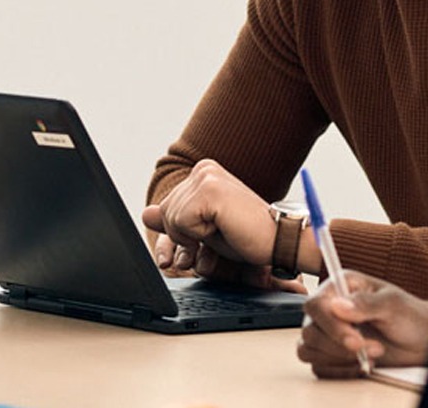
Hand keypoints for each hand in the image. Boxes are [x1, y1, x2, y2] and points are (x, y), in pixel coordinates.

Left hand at [140, 159, 276, 276]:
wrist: (280, 242)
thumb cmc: (248, 237)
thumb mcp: (206, 231)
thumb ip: (176, 221)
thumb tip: (146, 214)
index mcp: (203, 174)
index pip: (168, 207)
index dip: (171, 237)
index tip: (172, 258)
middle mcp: (203, 170)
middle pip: (166, 213)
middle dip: (181, 239)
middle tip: (205, 250)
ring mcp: (206, 177)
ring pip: (171, 218)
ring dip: (193, 239)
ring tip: (221, 235)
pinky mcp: (209, 190)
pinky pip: (181, 222)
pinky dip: (198, 236)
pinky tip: (222, 230)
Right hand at [297, 269, 427, 378]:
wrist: (423, 340)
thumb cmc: (410, 315)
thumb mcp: (393, 304)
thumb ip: (366, 303)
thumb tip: (338, 306)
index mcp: (339, 287)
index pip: (315, 305)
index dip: (330, 325)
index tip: (355, 340)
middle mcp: (329, 309)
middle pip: (310, 331)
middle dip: (339, 346)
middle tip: (374, 349)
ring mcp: (328, 333)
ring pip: (309, 350)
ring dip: (340, 359)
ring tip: (373, 355)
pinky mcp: (332, 355)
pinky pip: (319, 367)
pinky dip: (339, 371)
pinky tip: (362, 366)